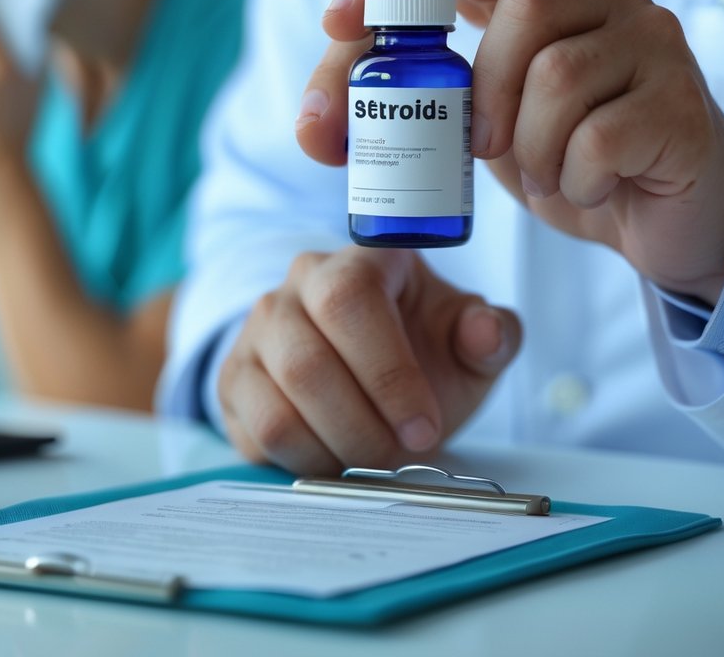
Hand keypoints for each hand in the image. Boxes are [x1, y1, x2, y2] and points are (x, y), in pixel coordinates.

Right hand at [219, 246, 520, 473]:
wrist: (366, 368)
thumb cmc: (420, 350)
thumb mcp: (464, 342)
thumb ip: (489, 334)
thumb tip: (487, 330)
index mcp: (355, 262)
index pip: (349, 301)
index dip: (387, 372)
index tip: (425, 426)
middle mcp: (294, 288)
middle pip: (306, 363)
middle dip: (363, 427)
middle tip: (400, 455)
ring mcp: (256, 333)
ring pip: (279, 405)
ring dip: (335, 449)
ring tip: (372, 456)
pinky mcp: (235, 379)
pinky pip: (258, 432)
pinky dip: (306, 461)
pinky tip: (337, 455)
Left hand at [296, 0, 723, 303]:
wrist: (656, 215)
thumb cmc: (558, 156)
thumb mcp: (473, 127)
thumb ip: (408, 112)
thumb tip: (312, 129)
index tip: (336, 21)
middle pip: (522, 6)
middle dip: (480, 91)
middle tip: (479, 145)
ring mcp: (647, 42)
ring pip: (558, 73)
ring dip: (528, 147)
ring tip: (544, 172)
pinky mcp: (679, 103)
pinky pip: (601, 137)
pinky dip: (571, 178)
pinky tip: (585, 186)